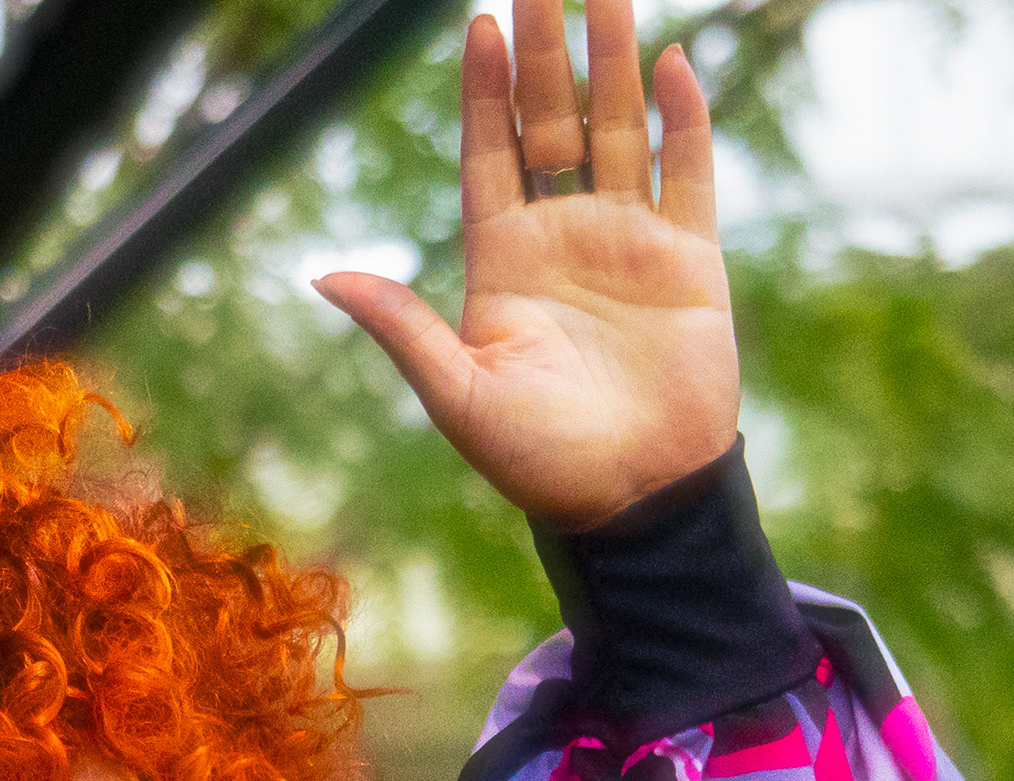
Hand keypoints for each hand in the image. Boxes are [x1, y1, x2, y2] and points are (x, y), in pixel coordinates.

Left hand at [313, 0, 738, 528]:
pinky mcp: (688, 259)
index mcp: (503, 263)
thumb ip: (403, 327)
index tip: (480, 25)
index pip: (490, 155)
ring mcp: (627, 241)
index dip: (485, 92)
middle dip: (546, 54)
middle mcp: (563, 237)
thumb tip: (324, 276)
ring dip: (613, 63)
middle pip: (551, 123)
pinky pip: (687, 172)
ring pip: (619, 130)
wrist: (636, 499)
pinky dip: (685, 120)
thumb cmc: (542, 461)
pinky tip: (673, 63)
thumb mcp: (459, 394)